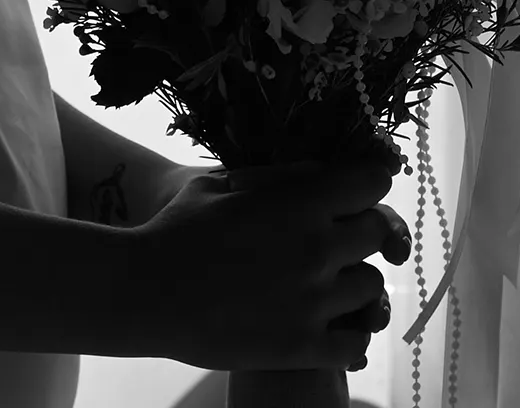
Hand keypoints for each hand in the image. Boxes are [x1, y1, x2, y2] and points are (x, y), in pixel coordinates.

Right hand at [126, 154, 408, 371]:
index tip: (354, 194)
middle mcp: (317, 249)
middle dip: (361, 232)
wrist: (142, 293)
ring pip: (372, 289)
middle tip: (336, 241)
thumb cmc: (175, 229)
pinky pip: (356, 344)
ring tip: (326, 287)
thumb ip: (282, 176)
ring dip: (354, 284)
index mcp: (301, 203)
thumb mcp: (224, 182)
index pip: (373, 182)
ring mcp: (313, 301)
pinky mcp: (301, 347)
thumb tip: (325, 172)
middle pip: (378, 233)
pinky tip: (331, 330)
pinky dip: (350, 337)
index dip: (366, 184)